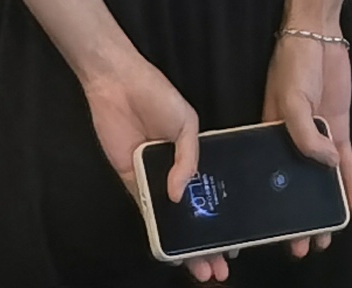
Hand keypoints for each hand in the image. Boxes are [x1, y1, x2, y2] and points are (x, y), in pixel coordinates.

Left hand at [70, 44, 214, 278]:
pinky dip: (156, 229)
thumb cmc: (157, 96)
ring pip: (171, 220)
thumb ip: (189, 160)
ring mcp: (154, 179)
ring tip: (199, 267)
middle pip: (193, 215)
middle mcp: (175, 172)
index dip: (222, 220)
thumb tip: (179, 196)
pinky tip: (169, 249)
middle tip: (218, 267)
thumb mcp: (186, 123)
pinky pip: (146, 209)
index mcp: (193, 157)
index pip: (211, 195)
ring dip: (183, 244)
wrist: (118, 85)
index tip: (234, 244)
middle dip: (206, 243)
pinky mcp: (132, 181)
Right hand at [266, 25, 351, 253]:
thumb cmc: (293, 62)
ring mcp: (317, 136)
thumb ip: (305, 134)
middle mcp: (291, 140)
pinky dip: (351, 185)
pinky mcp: (337, 130)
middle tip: (303, 245)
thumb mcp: (291, 98)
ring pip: (321, 180)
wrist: (319, 33)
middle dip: (298, 216)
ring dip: (325, 206)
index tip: (274, 231)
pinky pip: (345, 164)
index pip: (269, 177)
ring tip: (325, 237)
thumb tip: (327, 166)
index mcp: (269, 133)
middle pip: (295, 184)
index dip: (271, 204)